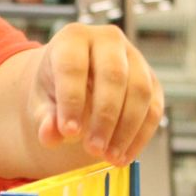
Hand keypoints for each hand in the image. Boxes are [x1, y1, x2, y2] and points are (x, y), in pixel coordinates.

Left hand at [30, 22, 161, 165]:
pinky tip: (124, 155)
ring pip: (140, 91)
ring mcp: (134, 57)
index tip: (68, 132)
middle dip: (105, 117)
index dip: (72, 100)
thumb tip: (51, 135)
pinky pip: (154, 107)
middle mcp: (108, 40)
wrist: (74, 80)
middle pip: (114, 75)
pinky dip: (141, 135)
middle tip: (93, 149)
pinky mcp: (151, 79)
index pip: (74, 66)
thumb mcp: (41, 101)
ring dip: (127, 128)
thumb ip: (44, 117)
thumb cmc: (55, 88)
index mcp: (73, 38)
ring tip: (109, 157)